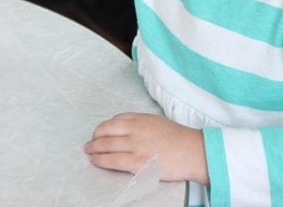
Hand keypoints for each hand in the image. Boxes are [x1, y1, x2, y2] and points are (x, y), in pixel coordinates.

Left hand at [84, 112, 207, 183]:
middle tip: (89, 143)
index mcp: (140, 119)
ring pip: (106, 146)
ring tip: (89, 152)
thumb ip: (140, 124)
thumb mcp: (157, 122)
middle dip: (94, 138)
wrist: (193, 152)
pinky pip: (112, 160)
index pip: (114, 121)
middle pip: (106, 132)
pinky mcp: (137, 162)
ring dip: (94, 149)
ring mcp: (135, 146)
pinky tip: (96, 161)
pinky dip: (101, 160)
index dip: (103, 127)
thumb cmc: (179, 139)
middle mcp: (135, 130)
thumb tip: (124, 130)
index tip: (99, 132)